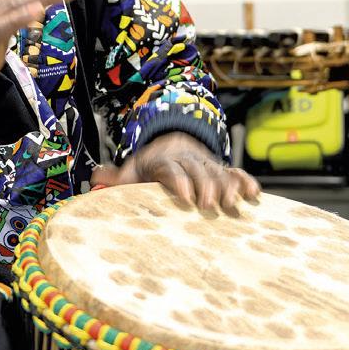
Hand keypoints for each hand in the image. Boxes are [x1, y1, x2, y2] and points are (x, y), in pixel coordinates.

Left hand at [91, 131, 259, 214]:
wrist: (172, 144)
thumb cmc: (149, 167)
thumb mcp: (131, 170)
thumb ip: (114, 178)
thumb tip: (94, 181)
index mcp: (163, 161)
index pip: (171, 169)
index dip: (178, 180)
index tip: (185, 197)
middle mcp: (187, 160)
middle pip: (197, 170)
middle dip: (205, 186)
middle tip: (209, 205)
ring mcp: (205, 164)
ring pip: (218, 172)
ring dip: (227, 187)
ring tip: (233, 204)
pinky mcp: (220, 170)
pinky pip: (234, 173)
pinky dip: (245, 181)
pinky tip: (254, 193)